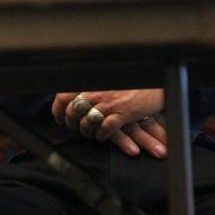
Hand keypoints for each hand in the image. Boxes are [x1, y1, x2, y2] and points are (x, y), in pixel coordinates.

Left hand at [52, 89, 166, 157]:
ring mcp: (110, 102)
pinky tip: (102, 136)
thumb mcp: (106, 79)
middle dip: (71, 123)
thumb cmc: (131, 80)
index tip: (59, 117)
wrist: (155, 80)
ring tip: (89, 133)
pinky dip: (101, 135)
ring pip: (87, 122)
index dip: (58, 109)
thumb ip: (90, 86)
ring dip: (86, 131)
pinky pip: (105, 129)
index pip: (64, 95)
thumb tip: (73, 96)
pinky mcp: (123, 113)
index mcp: (91, 81)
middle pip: (73, 111)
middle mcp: (97, 90)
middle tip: (74, 128)